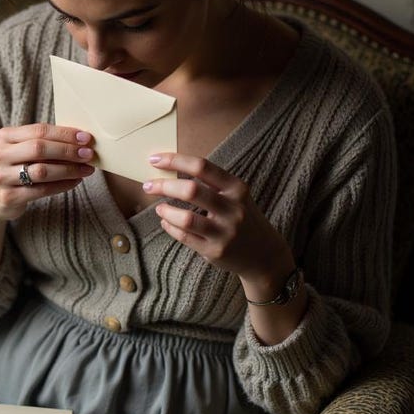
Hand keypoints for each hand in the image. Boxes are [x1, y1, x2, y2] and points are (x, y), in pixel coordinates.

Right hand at [0, 123, 94, 222]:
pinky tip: (75, 182)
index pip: (39, 130)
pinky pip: (42, 190)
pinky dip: (62, 185)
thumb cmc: (17, 167)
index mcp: (5, 136)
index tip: (86, 138)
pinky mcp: (8, 196)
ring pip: (41, 171)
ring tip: (86, 169)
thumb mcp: (24, 149)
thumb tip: (82, 140)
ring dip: (68, 169)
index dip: (64, 134)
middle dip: (68, 151)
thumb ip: (45, 142)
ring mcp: (1, 176)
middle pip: (39, 148)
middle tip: (89, 154)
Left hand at [142, 153, 294, 295]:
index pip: (202, 166)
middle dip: (164, 186)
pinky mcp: (216, 251)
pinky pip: (185, 237)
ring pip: (186, 218)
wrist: (264, 254)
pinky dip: (170, 227)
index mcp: (236, 188)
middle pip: (191, 191)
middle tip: (149, 186)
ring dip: (166, 211)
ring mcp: (225, 232)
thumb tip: (170, 169)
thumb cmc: (241, 217)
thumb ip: (210, 183)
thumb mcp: (235, 195)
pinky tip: (166, 222)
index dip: (175, 160)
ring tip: (159, 208)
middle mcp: (233, 209)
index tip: (154, 159)